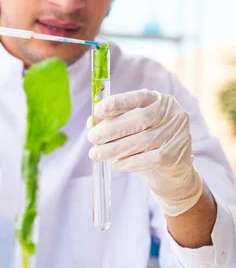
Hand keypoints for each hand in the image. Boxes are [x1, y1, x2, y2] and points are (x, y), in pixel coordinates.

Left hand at [87, 89, 202, 215]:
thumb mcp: (133, 126)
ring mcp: (176, 134)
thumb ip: (115, 120)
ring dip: (115, 148)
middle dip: (112, 129)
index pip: (137, 98)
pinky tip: (116, 165)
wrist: (172, 170)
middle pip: (139, 119)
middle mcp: (171, 114)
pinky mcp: (175, 155)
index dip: (117, 103)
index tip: (98, 110)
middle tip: (92, 137)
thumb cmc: (148, 142)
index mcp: (159, 100)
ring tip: (96, 154)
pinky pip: (148, 159)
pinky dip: (129, 162)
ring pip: (141, 141)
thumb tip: (92, 121)